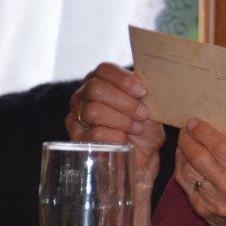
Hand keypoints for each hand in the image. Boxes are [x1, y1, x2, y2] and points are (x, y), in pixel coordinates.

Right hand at [66, 62, 164, 196]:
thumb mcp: (150, 105)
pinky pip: (94, 133)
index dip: (124, 79)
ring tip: (137, 128)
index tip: (143, 92)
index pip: (104, 70)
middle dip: (125, 102)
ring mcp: (75, 117)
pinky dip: (115, 135)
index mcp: (100, 81)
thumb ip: (145, 90)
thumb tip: (148, 80)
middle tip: (143, 114)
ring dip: (121, 120)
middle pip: (96, 89)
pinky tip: (126, 139)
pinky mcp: (77, 139)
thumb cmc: (145, 126)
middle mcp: (82, 96)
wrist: (143, 156)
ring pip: (93, 110)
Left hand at [175, 118, 225, 225]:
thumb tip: (221, 133)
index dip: (205, 133)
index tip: (195, 122)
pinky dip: (182, 170)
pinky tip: (183, 160)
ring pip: (189, 172)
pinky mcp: (205, 212)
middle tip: (185, 129)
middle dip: (189, 140)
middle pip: (202, 159)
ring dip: (182, 154)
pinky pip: (187, 186)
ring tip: (183, 142)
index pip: (223, 148)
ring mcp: (217, 205)